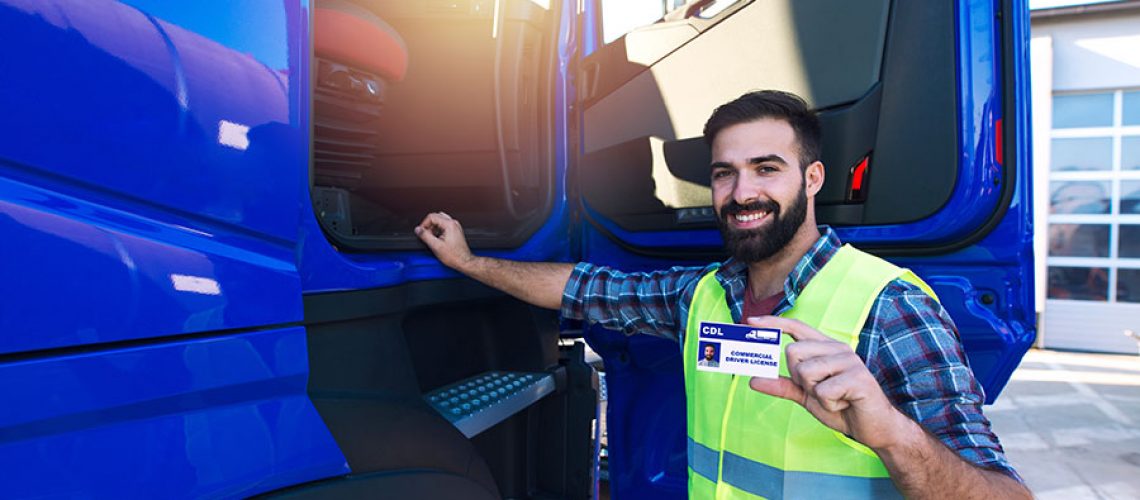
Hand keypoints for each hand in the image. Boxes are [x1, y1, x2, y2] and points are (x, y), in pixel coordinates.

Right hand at [415, 212, 473, 270]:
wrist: (464, 261)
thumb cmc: (454, 256)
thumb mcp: (436, 246)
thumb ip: (425, 236)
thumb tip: (418, 230)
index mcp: (449, 224)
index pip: (432, 216)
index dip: (424, 224)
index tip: (421, 231)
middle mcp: (453, 223)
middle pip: (436, 217)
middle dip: (429, 225)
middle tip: (426, 235)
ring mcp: (455, 227)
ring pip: (440, 221)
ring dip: (433, 228)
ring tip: (432, 238)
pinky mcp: (456, 231)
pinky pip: (444, 226)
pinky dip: (439, 230)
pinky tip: (438, 239)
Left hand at [745, 316, 915, 450]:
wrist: (874, 428)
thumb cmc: (842, 407)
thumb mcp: (807, 396)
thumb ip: (783, 386)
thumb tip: (753, 380)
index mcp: (825, 348)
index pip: (796, 327)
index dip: (773, 323)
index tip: (749, 321)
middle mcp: (837, 348)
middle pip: (792, 352)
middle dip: (798, 378)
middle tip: (819, 390)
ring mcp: (849, 361)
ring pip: (805, 372)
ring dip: (814, 393)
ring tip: (834, 397)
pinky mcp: (858, 378)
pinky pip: (823, 391)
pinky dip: (828, 404)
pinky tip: (844, 403)